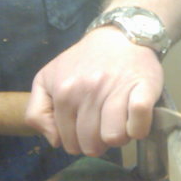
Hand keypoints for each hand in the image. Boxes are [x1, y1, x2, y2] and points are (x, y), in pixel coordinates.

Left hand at [25, 27, 163, 156]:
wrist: (120, 34)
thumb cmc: (83, 61)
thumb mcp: (47, 79)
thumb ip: (37, 112)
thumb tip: (55, 140)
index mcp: (64, 92)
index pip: (68, 143)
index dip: (78, 141)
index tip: (86, 126)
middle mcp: (88, 91)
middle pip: (92, 145)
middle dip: (98, 142)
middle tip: (104, 124)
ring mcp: (117, 90)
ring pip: (115, 139)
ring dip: (120, 137)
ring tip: (120, 121)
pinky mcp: (144, 88)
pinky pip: (139, 125)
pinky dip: (138, 128)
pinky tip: (135, 119)